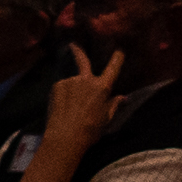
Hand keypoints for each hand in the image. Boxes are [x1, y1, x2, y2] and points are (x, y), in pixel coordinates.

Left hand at [39, 39, 127, 156]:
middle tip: (72, 44)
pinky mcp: (57, 86)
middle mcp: (86, 80)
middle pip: (83, 60)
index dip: (117, 58)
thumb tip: (123, 98)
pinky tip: (62, 107)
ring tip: (70, 106)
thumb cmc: (90, 130)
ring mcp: (70, 81)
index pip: (113, 68)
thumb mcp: (106, 119)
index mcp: (102, 87)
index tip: (118, 51)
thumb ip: (114, 105)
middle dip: (78, 50)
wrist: (65, 137)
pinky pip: (62, 88)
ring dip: (72, 89)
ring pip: (72, 82)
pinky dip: (63, 94)